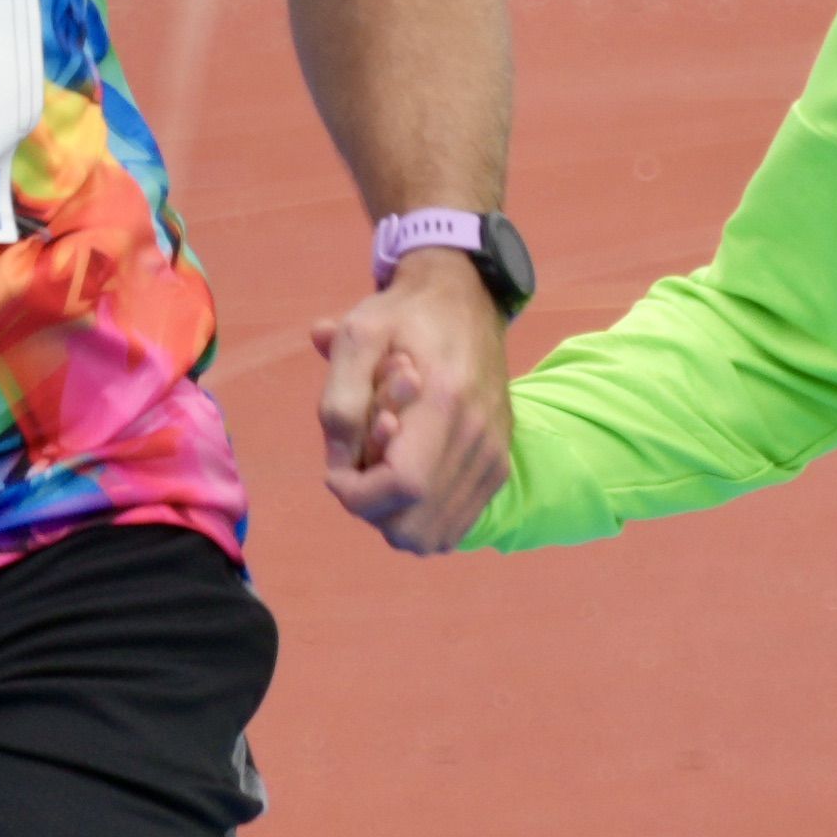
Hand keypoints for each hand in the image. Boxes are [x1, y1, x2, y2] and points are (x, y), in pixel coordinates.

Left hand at [309, 256, 514, 553]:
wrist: (466, 300)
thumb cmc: (402, 317)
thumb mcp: (356, 335)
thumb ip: (338, 399)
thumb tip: (340, 464)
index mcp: (446, 401)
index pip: (401, 486)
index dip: (356, 491)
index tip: (338, 465)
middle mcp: (479, 438)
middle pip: (414, 526)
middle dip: (371, 507)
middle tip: (362, 462)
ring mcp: (494, 457)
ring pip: (433, 535)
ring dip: (394, 514)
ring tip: (386, 465)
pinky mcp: (498, 467)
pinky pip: (452, 526)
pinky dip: (419, 514)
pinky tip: (406, 473)